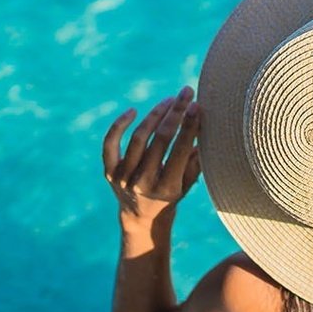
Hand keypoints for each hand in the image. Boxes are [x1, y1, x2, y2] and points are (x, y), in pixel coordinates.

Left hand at [102, 86, 200, 225]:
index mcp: (166, 188)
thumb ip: (195, 159)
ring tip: (168, 101)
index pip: (179, 150)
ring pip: (139, 137)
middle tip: (185, 93)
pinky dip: (119, 125)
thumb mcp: (187, 184)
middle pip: (161, 140)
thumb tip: (203, 126)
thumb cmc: (171, 196)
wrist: (141, 218)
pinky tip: (132, 110)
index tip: (197, 106)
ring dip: (155, 115)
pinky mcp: (109, 172)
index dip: (189, 126)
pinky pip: (110, 144)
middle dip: (175, 113)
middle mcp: (143, 183)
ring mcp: (123, 177)